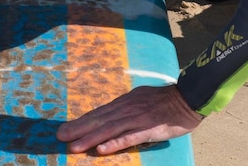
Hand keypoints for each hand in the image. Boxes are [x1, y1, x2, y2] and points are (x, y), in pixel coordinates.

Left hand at [56, 85, 202, 154]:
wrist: (187, 98)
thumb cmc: (164, 100)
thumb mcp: (140, 98)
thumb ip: (125, 107)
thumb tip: (110, 113)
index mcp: (124, 102)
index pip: (98, 113)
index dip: (81, 121)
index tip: (65, 128)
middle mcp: (126, 109)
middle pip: (98, 120)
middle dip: (78, 129)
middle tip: (60, 137)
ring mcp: (137, 119)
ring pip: (109, 130)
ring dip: (90, 138)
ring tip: (74, 146)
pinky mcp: (149, 129)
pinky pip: (129, 137)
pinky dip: (114, 143)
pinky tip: (101, 149)